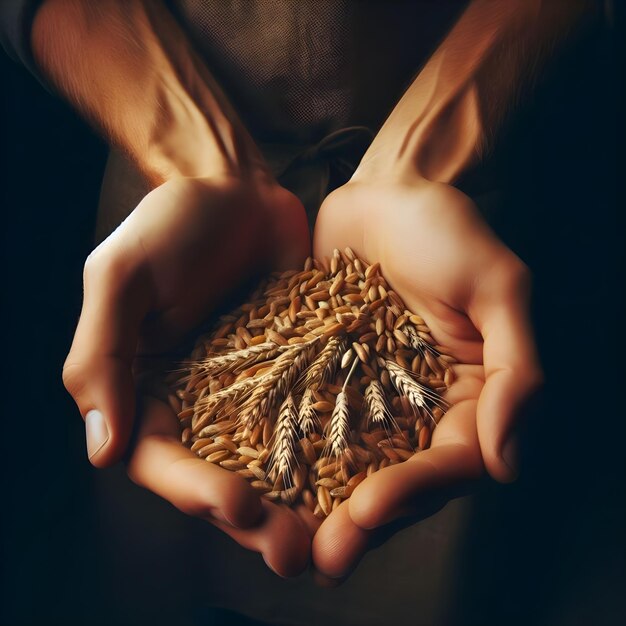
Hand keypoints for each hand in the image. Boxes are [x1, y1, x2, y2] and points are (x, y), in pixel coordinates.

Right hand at [62, 174, 312, 572]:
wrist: (235, 188)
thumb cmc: (170, 223)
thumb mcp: (120, 278)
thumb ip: (102, 357)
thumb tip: (100, 451)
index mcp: (145, 391)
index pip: (160, 459)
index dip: (193, 490)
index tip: (236, 504)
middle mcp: (197, 403)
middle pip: (220, 476)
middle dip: (253, 519)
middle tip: (292, 550)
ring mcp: (250, 392)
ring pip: (271, 462)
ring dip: (297, 503)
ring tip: (333, 535)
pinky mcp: (295, 372)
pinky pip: (311, 419)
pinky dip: (332, 452)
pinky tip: (364, 478)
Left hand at [311, 175, 542, 578]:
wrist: (382, 194)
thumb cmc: (445, 229)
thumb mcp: (498, 284)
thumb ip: (516, 368)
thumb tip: (507, 464)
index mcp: (469, 394)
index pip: (451, 460)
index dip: (414, 492)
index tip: (368, 512)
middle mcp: (419, 407)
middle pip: (396, 479)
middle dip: (361, 521)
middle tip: (321, 558)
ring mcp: (367, 397)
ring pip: (348, 466)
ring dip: (318, 507)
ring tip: (282, 542)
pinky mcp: (323, 378)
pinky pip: (306, 424)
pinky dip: (285, 457)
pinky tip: (253, 484)